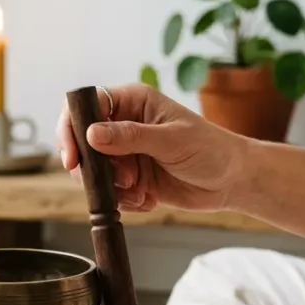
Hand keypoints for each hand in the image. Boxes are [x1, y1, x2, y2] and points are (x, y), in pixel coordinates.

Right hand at [55, 83, 251, 211]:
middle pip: (82, 143)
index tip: (73, 157)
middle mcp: (123, 126)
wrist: (233, 181)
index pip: (86, 106)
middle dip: (94, 168)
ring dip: (111, 187)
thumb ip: (130, 137)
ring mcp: (125, 153)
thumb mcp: (171, 140)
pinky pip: (109, 192)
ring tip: (139, 190)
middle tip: (121, 180)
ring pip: (92, 172)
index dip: (71, 129)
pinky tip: (148, 199)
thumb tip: (91, 134)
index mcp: (132, 103)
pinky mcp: (129, 179)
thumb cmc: (212, 150)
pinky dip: (123, 201)